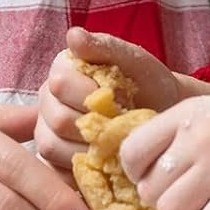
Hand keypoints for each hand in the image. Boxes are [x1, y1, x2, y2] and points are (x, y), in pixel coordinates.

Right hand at [34, 26, 188, 180]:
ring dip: (89, 151)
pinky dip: (79, 174)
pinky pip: (55, 174)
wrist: (163, 114)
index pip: (60, 84)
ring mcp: (46, 133)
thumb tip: (73, 35)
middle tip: (123, 126)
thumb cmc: (147, 83)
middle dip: (95, 125)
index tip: (123, 97)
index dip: (93, 94)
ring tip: (118, 147)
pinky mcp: (54, 164)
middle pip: (56, 119)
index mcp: (61, 70)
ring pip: (52, 148)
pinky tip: (104, 168)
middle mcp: (46, 101)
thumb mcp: (133, 60)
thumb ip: (104, 47)